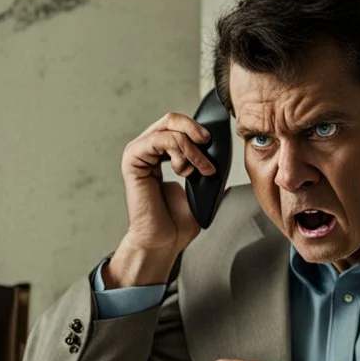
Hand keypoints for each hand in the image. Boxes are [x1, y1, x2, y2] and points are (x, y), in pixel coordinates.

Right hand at [106, 112, 215, 286]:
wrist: (164, 241)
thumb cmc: (177, 222)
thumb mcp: (202, 190)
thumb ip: (209, 171)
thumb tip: (226, 163)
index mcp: (160, 154)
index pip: (178, 126)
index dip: (198, 131)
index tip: (214, 145)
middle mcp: (147, 150)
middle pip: (172, 119)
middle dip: (196, 130)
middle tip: (209, 144)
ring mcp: (139, 153)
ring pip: (169, 128)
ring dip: (191, 147)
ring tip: (201, 169)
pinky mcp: (133, 160)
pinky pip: (159, 139)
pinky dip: (179, 150)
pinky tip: (185, 170)